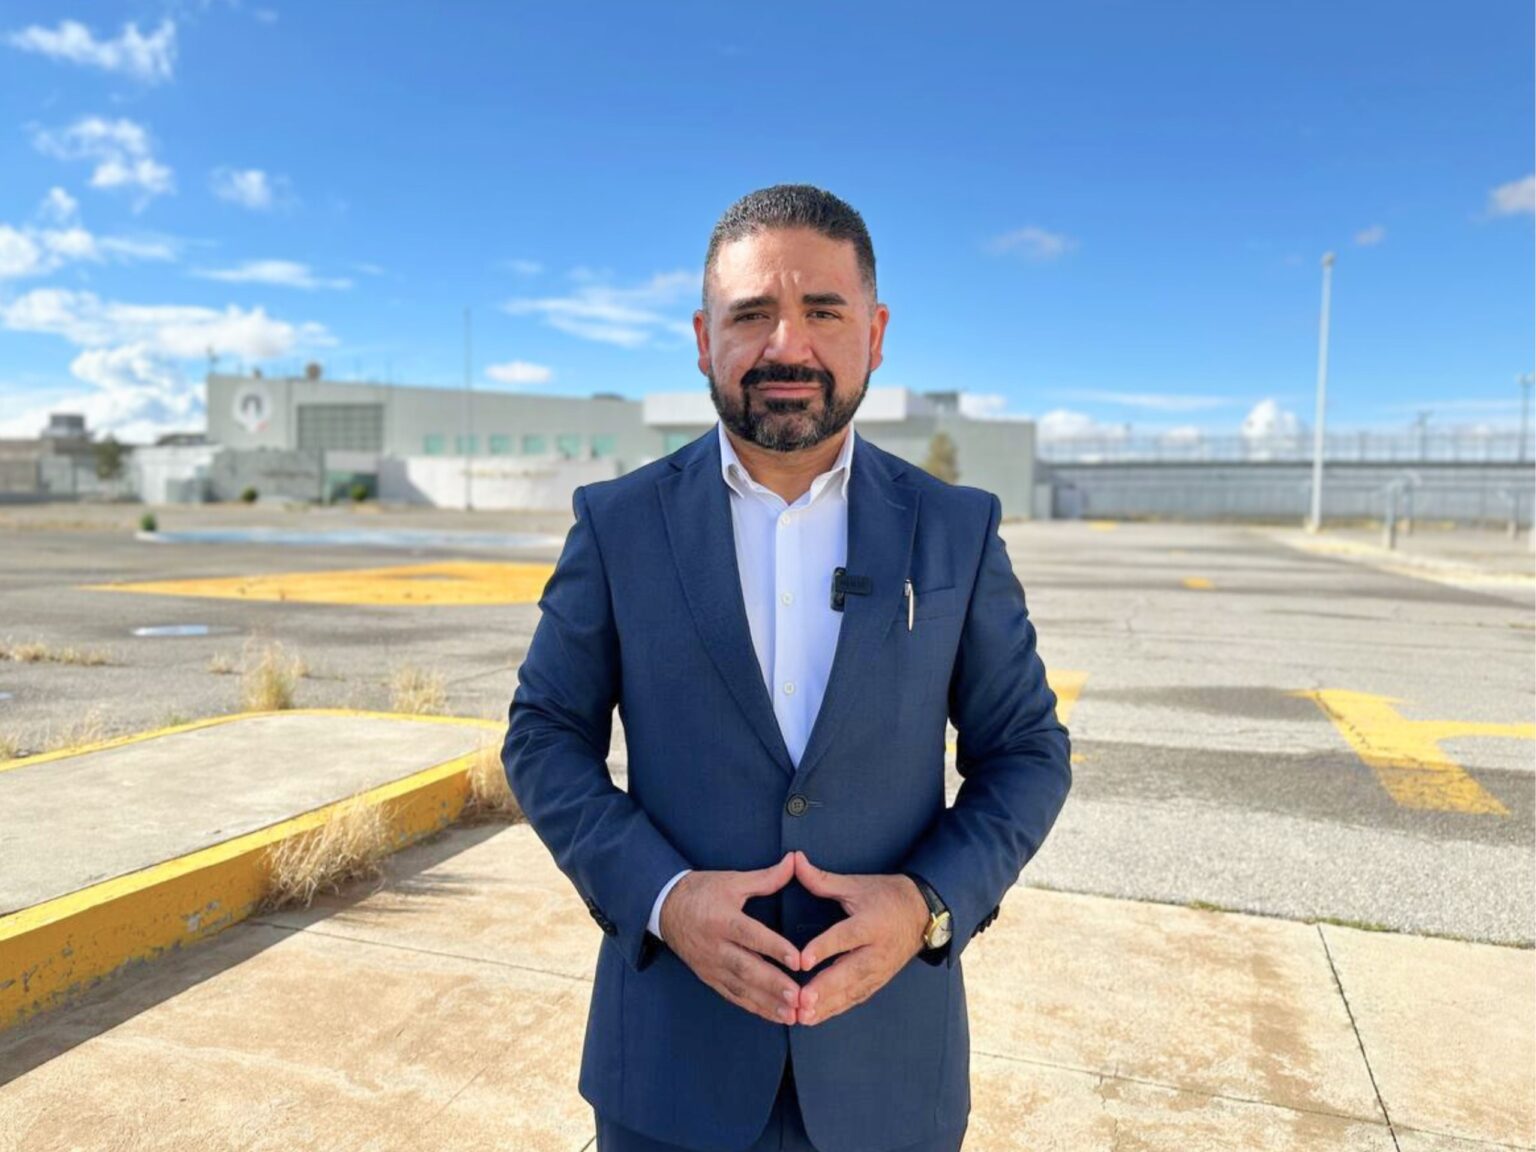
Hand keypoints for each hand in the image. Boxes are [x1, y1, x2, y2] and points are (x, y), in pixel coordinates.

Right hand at [659, 851, 803, 1025]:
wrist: (664, 907)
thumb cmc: (702, 892)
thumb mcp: (732, 880)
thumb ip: (766, 877)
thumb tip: (794, 861)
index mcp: (722, 919)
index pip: (750, 936)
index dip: (774, 948)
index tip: (798, 960)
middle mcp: (715, 946)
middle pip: (746, 968)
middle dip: (773, 985)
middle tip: (798, 997)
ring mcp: (710, 965)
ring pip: (740, 988)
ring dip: (767, 1003)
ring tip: (792, 1014)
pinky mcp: (708, 976)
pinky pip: (732, 995)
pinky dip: (753, 1007)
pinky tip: (774, 1015)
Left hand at [793, 851, 930, 1026]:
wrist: (922, 913)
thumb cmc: (886, 896)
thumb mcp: (857, 884)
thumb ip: (822, 879)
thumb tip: (795, 860)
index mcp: (871, 923)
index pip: (845, 938)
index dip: (823, 949)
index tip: (802, 961)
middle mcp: (876, 951)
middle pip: (849, 972)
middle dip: (825, 989)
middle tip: (801, 1001)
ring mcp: (879, 970)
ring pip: (851, 991)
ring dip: (827, 1006)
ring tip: (802, 1016)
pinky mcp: (878, 981)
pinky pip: (855, 998)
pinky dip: (835, 1009)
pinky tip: (814, 1017)